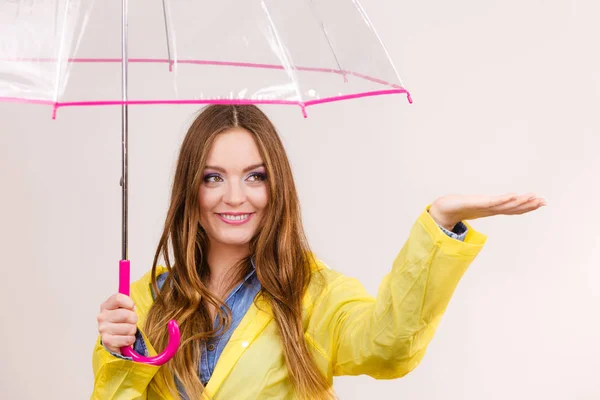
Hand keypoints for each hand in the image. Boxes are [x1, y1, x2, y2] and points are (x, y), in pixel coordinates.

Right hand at [97, 293, 137, 353]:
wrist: (114, 338)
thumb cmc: (121, 321)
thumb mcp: (123, 308)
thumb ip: (128, 302)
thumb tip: (133, 305)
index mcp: (106, 305)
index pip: (118, 298)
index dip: (129, 302)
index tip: (132, 307)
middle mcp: (102, 317)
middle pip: (126, 314)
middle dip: (134, 319)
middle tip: (131, 321)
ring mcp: (103, 329)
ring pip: (129, 328)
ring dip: (132, 330)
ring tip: (127, 330)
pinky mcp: (107, 341)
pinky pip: (127, 339)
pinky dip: (131, 339)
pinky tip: (126, 338)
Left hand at [428, 192, 546, 229]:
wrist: (443, 210)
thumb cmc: (458, 207)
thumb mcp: (474, 204)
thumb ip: (483, 204)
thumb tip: (488, 202)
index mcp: (492, 210)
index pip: (512, 209)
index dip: (527, 207)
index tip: (541, 202)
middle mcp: (491, 210)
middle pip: (513, 208)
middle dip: (529, 205)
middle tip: (544, 201)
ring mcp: (485, 207)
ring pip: (506, 205)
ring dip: (520, 202)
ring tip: (533, 197)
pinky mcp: (477, 204)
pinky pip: (493, 202)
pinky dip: (504, 199)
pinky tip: (514, 196)